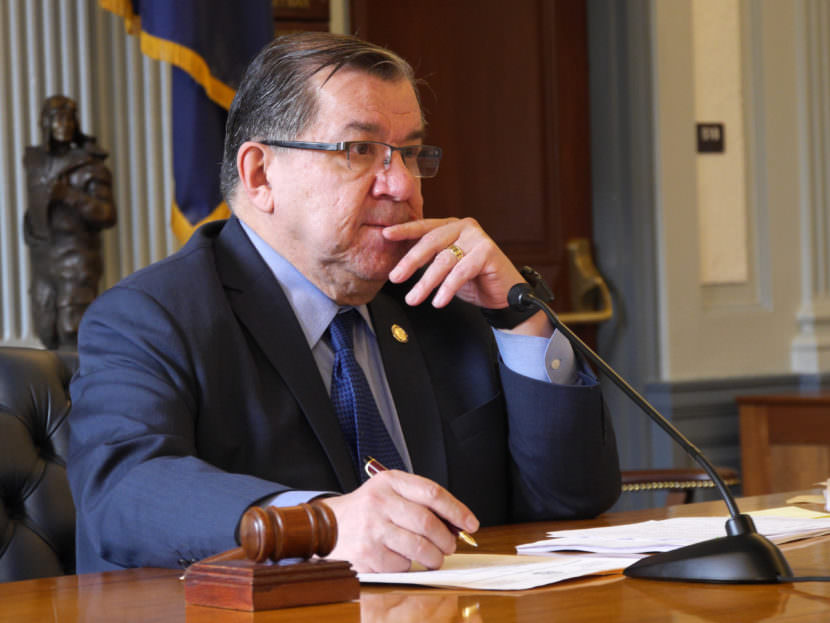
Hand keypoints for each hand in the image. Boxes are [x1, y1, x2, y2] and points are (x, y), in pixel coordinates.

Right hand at [318, 469, 478, 572]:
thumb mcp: (390, 492)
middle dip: (446, 539)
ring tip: (433, 557)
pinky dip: (409, 566)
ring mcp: (372, 528)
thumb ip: (420, 501)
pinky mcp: (367, 553)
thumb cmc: (368, 510)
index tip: (470, 523)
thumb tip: (456, 524)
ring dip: (434, 557)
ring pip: (419, 547)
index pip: (432, 493)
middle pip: (428, 522)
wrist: (330, 525)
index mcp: (390, 481)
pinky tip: (403, 558)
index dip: (456, 509)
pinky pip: (402, 564)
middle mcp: (380, 502)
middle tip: (450, 546)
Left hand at [384, 217, 524, 308]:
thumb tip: (397, 263)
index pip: (424, 227)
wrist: (504, 296)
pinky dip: (447, 288)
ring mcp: (477, 237)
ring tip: (413, 299)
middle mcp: (464, 227)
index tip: (386, 235)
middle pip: (431, 242)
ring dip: (426, 282)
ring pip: (444, 260)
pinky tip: (438, 301)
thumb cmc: (473, 281)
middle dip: (410, 261)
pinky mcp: (488, 252)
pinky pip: (461, 272)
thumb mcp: (445, 268)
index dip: (404, 230)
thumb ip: (427, 260)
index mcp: (451, 226)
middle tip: (394, 277)